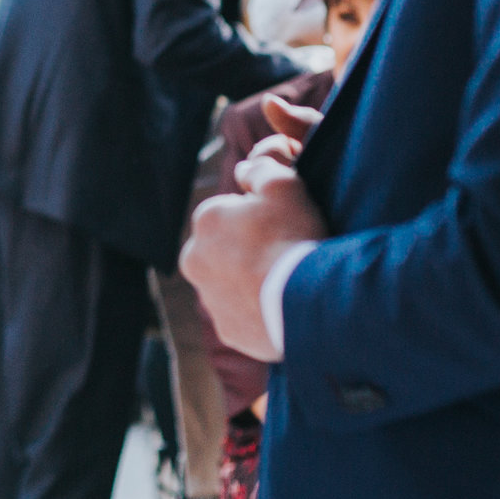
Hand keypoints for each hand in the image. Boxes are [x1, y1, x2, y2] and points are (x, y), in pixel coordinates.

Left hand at [180, 101, 326, 362]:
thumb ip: (262, 167)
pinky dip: (259, 311)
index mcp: (205, 220)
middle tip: (285, 253)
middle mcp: (194, 260)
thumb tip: (245, 169)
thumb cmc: (293, 237)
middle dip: (248, 249)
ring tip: (288, 282)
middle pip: (225, 249)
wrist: (305, 301)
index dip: (260, 216)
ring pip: (231, 283)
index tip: (283, 225)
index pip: (230, 211)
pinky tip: (284, 306)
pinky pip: (243, 316)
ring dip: (251, 281)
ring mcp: (210, 299)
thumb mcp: (284, 185)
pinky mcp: (227, 330)